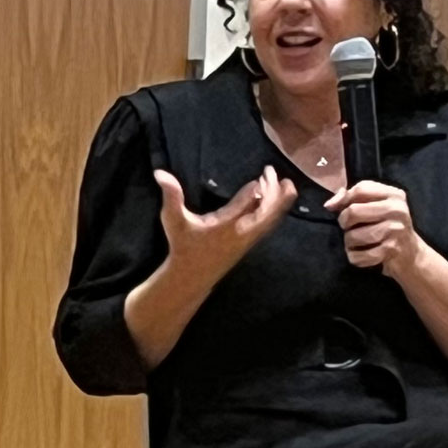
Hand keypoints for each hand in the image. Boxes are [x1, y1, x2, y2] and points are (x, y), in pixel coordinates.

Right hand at [154, 167, 294, 284]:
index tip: (262, 175)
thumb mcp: (173, 220)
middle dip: (274, 191)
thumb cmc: (183, 246)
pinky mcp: (251, 242)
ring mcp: (249, 239)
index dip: (256, 190)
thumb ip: (171, 195)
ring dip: (280, 201)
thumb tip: (160, 173)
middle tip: (271, 172)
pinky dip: (277, 211)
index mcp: (225, 225)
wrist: (192, 275)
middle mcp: (241, 232)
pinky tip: (279, 202)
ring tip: (288, 184)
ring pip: (271, 218)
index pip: (245, 205)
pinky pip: (269, 224)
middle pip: (266, 211)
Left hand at [329, 180, 428, 279]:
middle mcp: (397, 210)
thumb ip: (351, 198)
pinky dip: (355, 257)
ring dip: (348, 242)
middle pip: (352, 212)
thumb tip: (329, 205)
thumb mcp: (374, 205)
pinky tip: (362, 254)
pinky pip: (358, 256)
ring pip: (352, 236)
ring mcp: (396, 230)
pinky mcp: (391, 250)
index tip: (342, 209)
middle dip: (344, 223)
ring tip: (357, 242)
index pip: (360, 189)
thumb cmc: (385, 225)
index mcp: (394, 195)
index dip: (344, 200)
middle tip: (350, 228)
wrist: (410, 253)